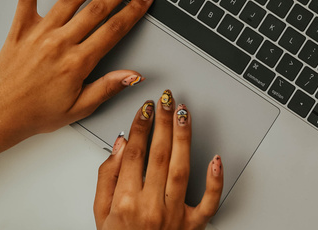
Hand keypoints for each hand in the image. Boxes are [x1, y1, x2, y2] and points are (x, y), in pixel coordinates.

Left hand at [0, 0, 156, 168]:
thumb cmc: (37, 113)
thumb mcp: (79, 109)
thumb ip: (108, 88)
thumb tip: (134, 75)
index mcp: (77, 63)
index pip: (114, 29)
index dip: (135, 9)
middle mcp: (60, 43)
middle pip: (98, 8)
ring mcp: (39, 32)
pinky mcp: (21, 26)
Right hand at [95, 96, 222, 229]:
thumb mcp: (100, 214)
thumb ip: (106, 178)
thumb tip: (120, 146)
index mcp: (125, 202)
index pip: (134, 153)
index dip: (140, 126)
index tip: (145, 108)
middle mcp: (151, 207)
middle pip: (158, 155)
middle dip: (162, 122)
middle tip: (166, 100)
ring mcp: (174, 215)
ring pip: (182, 168)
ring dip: (183, 138)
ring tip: (183, 114)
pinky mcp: (193, 225)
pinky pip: (208, 202)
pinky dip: (215, 180)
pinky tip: (217, 158)